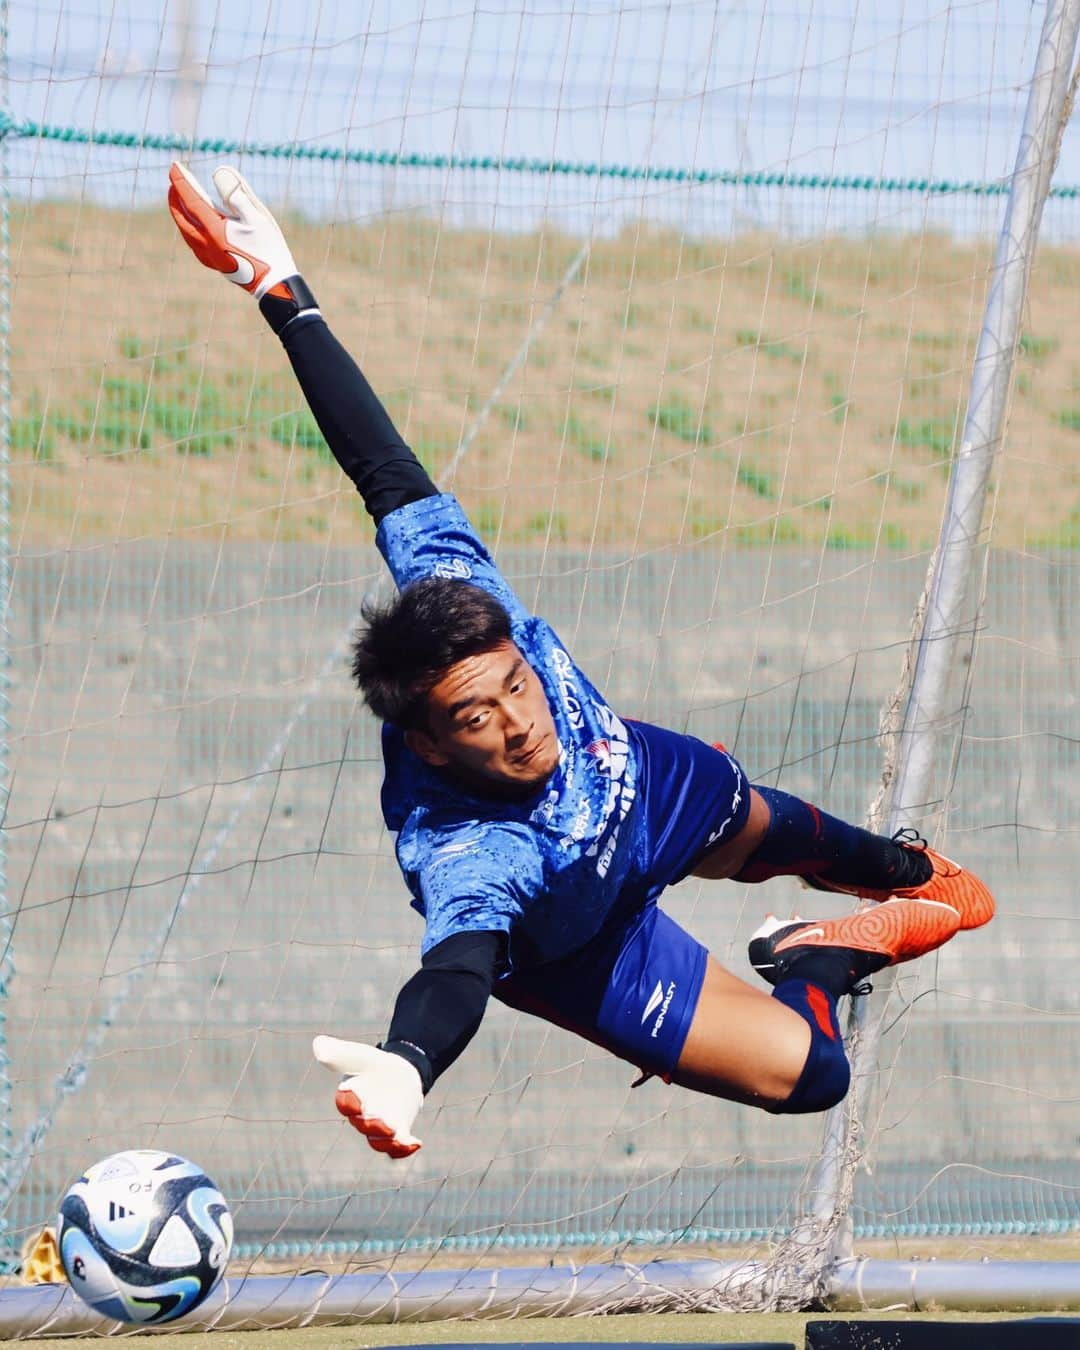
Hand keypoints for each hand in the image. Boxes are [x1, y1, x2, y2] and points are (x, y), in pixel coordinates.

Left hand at [167, 162, 297, 298]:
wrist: (274, 283)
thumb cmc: (269, 248)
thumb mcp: (257, 216)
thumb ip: (236, 193)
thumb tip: (218, 171)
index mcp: (215, 230)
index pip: (191, 200)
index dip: (181, 181)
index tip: (174, 166)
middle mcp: (206, 244)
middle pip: (182, 216)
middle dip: (176, 197)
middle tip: (175, 181)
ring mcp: (209, 256)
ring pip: (186, 230)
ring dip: (181, 213)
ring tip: (181, 201)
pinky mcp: (215, 264)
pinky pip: (193, 242)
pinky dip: (189, 228)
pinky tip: (194, 226)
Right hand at [312, 1035, 423, 1158]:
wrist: (400, 1073)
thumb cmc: (374, 1065)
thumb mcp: (361, 1055)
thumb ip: (341, 1053)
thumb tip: (318, 1044)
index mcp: (349, 1096)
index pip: (345, 1103)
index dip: (348, 1104)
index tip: (354, 1102)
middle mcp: (361, 1116)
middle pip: (362, 1124)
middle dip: (371, 1125)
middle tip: (382, 1124)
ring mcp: (379, 1127)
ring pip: (378, 1140)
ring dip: (385, 1140)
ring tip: (397, 1135)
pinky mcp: (397, 1133)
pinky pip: (396, 1147)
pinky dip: (403, 1149)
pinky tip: (415, 1143)